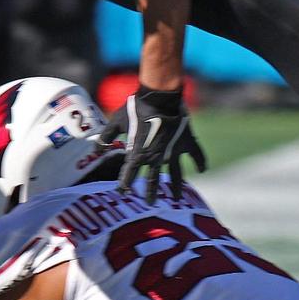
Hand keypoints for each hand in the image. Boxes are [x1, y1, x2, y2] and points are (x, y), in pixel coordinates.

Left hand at [98, 84, 206, 202]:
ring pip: (176, 174)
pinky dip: (200, 162)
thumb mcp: (116, 121)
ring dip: (175, 187)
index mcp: (139, 154)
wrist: (160, 96)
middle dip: (151, 193)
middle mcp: (157, 157)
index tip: (123, 192)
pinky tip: (202, 170)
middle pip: (154, 180)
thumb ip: (106, 137)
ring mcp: (174, 151)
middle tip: (150, 203)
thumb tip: (96, 149)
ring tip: (175, 198)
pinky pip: (196, 155)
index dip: (125, 184)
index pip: (130, 174)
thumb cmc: (136, 107)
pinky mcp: (186, 142)